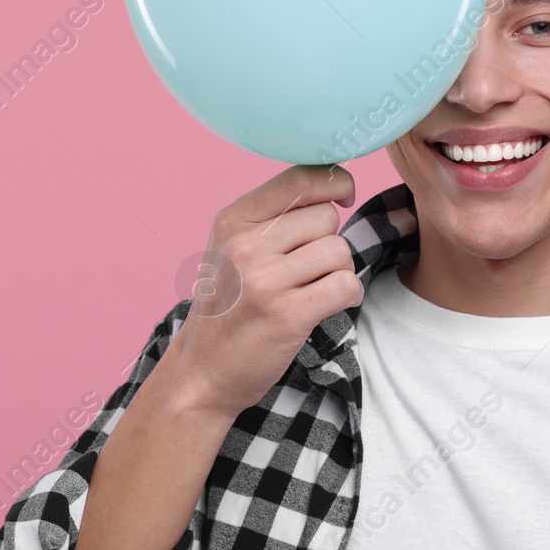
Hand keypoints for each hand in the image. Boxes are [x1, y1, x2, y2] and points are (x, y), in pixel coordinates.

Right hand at [166, 165, 361, 419]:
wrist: (201, 372)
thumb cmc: (227, 307)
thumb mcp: (233, 248)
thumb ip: (274, 215)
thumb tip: (334, 184)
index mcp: (234, 219)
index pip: (302, 177)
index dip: (336, 182)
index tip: (343, 198)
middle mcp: (246, 244)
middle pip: (327, 217)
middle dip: (329, 241)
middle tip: (311, 268)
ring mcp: (265, 279)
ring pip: (340, 251)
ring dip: (339, 272)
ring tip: (314, 289)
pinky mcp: (287, 314)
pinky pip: (346, 285)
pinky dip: (348, 295)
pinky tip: (330, 305)